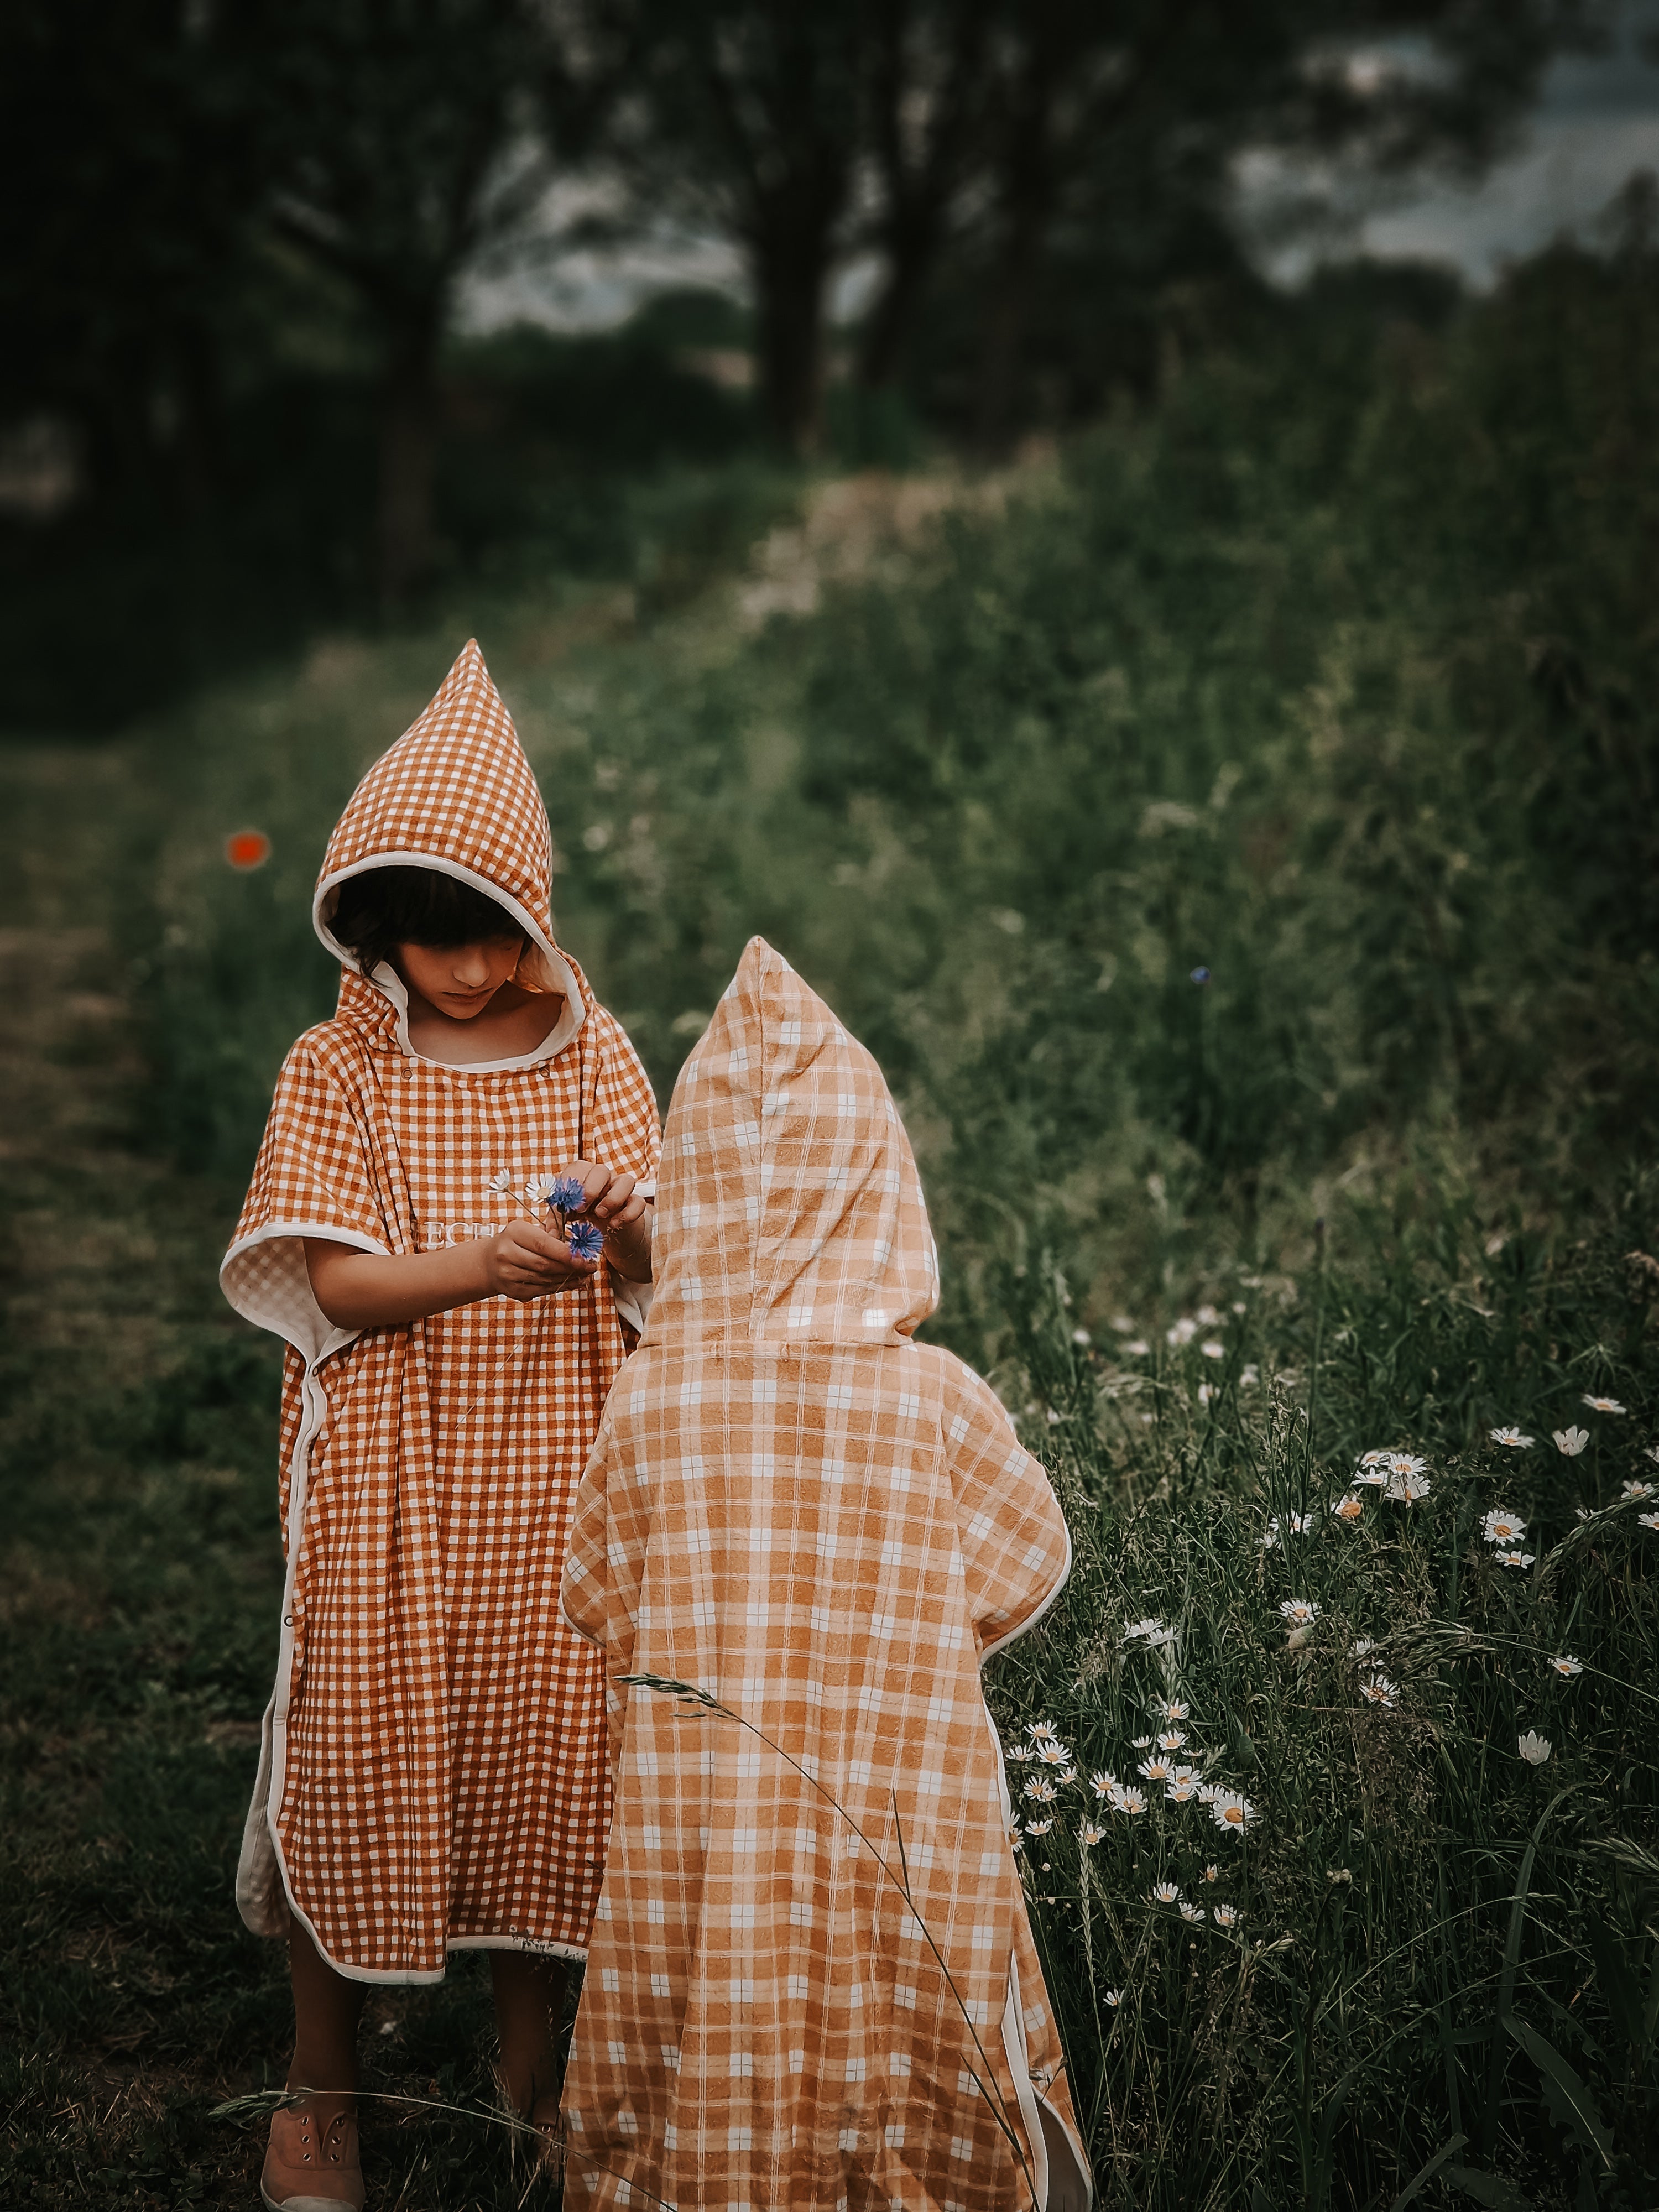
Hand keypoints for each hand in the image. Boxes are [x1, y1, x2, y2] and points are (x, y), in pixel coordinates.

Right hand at [478, 1218, 598, 1302]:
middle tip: (590, 1267)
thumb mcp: (530, 1230)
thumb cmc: (518, 1243)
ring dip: (568, 1278)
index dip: (565, 1253)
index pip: (542, 1244)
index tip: (584, 1257)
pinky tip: (572, 1282)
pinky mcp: (512, 1290)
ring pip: (545, 1279)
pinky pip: (541, 1290)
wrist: (489, 1262)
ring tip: (584, 1274)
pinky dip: (560, 1286)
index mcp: (513, 1232)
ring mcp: (507, 1274)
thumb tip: (580, 1246)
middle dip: (571, 1267)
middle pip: (544, 1264)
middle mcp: (506, 1253)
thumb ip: (553, 1235)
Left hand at [563, 1158, 652, 1281]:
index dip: (572, 1183)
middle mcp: (604, 1178)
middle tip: (581, 1209)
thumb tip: (548, 1234)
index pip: (578, 1167)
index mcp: (583, 1175)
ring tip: (600, 1215)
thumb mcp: (566, 1217)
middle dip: (590, 1189)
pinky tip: (614, 1224)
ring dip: (612, 1199)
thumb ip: (556, 1222)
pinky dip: (628, 1214)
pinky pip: (638, 1202)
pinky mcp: (635, 1203)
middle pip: (601, 1169)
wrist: (607, 1227)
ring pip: (626, 1180)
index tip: (566, 1203)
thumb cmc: (582, 1216)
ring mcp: (621, 1189)